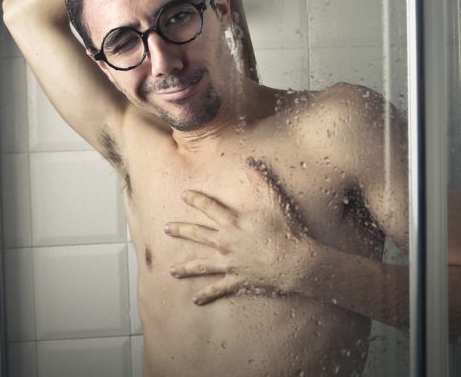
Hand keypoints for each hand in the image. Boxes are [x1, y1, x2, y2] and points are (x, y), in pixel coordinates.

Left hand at [164, 161, 311, 304]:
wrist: (294, 262)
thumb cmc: (285, 230)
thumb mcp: (273, 200)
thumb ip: (260, 179)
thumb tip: (249, 160)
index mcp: (232, 222)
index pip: (209, 207)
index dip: (196, 199)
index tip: (183, 194)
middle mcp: (226, 242)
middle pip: (198, 235)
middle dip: (181, 230)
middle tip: (166, 229)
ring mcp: (229, 263)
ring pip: (201, 265)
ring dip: (185, 268)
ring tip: (172, 271)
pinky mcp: (237, 280)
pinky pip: (218, 288)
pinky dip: (207, 295)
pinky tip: (195, 299)